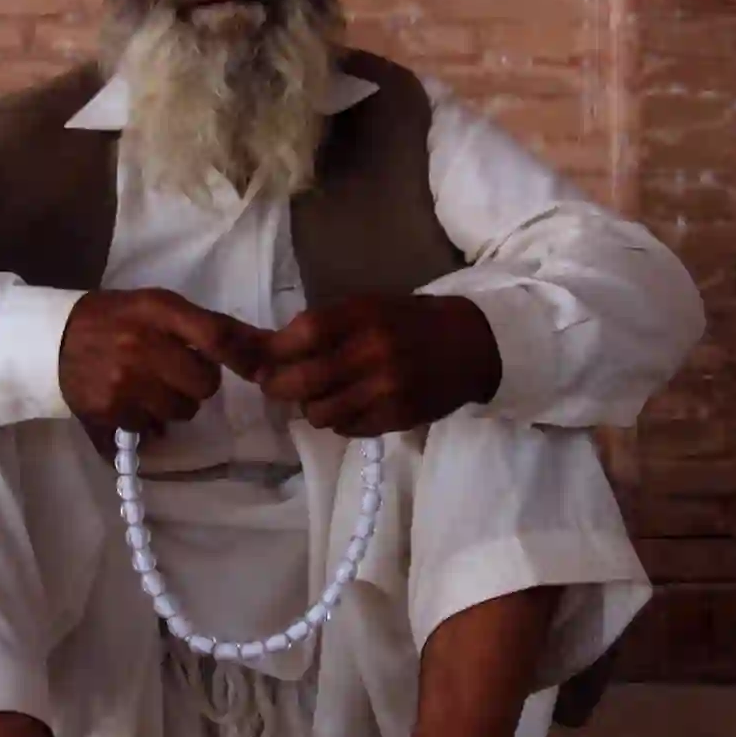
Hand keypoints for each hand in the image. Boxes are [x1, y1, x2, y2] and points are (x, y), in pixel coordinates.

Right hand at [58, 290, 269, 438]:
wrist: (52, 340)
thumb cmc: (115, 319)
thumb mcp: (158, 307)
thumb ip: (210, 325)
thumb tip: (268, 346)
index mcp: (157, 311)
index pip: (215, 336)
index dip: (244, 357)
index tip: (258, 372)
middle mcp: (141, 346)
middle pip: (204, 385)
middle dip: (196, 383)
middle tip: (174, 372)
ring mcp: (123, 383)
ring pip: (182, 412)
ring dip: (172, 404)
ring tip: (148, 386)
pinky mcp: (108, 412)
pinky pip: (152, 429)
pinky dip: (146, 420)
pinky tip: (128, 401)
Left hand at [258, 295, 500, 437]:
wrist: (471, 345)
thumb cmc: (409, 321)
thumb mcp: (367, 307)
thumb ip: (323, 325)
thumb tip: (264, 350)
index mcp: (363, 315)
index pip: (302, 334)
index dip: (273, 350)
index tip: (264, 358)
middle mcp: (373, 352)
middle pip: (300, 381)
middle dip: (277, 386)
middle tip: (276, 384)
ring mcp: (386, 390)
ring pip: (319, 414)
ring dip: (311, 406)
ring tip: (324, 393)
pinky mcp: (397, 418)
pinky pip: (346, 429)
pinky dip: (340, 420)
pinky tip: (353, 404)